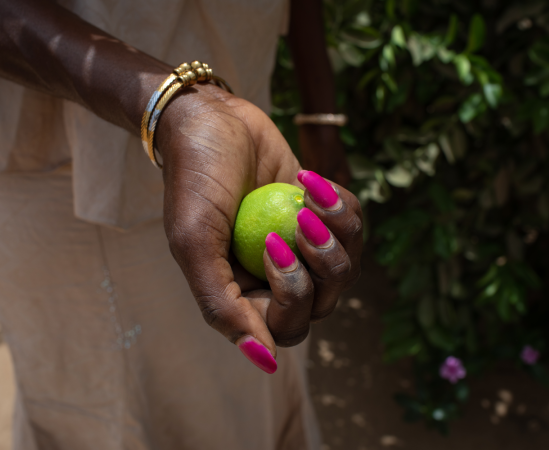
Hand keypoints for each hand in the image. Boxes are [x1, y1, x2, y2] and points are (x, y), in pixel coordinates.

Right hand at [156, 84, 362, 372]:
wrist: (211, 118)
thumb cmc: (195, 178)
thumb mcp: (194, 241)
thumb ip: (220, 304)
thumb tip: (266, 360)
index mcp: (242, 294)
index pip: (286, 328)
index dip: (292, 295)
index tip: (272, 243)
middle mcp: (273, 277)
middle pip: (324, 302)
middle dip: (324, 263)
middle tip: (302, 216)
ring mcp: (301, 247)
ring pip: (346, 268)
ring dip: (340, 232)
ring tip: (313, 196)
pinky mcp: (321, 216)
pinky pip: (354, 229)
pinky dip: (343, 206)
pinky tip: (312, 179)